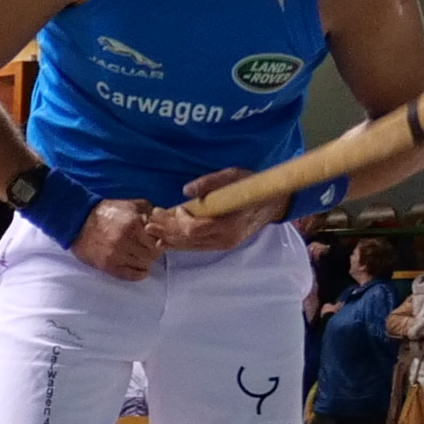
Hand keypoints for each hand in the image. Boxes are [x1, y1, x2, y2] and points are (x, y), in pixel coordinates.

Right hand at [69, 199, 166, 280]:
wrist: (78, 221)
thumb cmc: (106, 212)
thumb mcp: (129, 204)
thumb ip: (148, 210)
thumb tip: (163, 218)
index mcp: (133, 224)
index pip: (158, 240)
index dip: (160, 241)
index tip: (157, 241)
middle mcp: (126, 240)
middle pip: (152, 254)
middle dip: (154, 252)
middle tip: (151, 250)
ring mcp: (116, 254)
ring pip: (143, 265)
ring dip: (146, 262)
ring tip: (143, 258)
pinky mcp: (108, 265)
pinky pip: (130, 275)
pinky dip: (139, 275)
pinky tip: (142, 271)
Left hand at [155, 168, 273, 251]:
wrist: (274, 202)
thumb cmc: (253, 187)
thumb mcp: (234, 177)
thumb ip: (211, 183)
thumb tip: (186, 190)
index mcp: (229, 223)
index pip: (195, 228)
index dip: (177, 222)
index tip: (168, 210)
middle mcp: (225, 238)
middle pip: (189, 239)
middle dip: (167, 232)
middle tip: (149, 223)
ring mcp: (224, 243)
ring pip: (191, 246)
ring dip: (170, 239)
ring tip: (153, 232)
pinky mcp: (223, 244)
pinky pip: (198, 246)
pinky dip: (181, 243)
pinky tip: (167, 240)